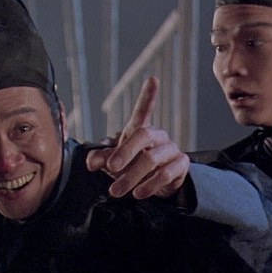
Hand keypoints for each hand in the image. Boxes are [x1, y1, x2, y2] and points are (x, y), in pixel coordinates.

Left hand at [86, 76, 189, 198]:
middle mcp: (158, 136)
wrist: (157, 185)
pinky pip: (165, 174)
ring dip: (132, 177)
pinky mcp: (180, 165)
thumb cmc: (133, 166)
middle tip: (111, 168)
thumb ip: (102, 159)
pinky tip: (139, 193)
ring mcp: (171, 149)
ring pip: (151, 160)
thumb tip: (90, 162)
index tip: (153, 79)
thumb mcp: (115, 162)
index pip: (144, 110)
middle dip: (125, 152)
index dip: (148, 96)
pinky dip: (149, 186)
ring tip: (117, 190)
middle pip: (143, 136)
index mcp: (141, 130)